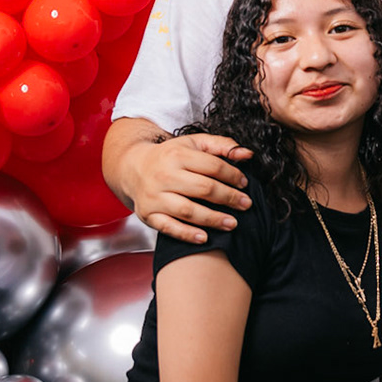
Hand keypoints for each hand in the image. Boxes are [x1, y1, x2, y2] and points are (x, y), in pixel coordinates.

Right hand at [118, 131, 252, 244]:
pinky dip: (187, 234)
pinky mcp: (148, 214)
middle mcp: (164, 175)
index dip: (232, 176)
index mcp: (178, 155)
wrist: (134, 168)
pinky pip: (168, 227)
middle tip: (246, 204)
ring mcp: (154, 196)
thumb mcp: (194, 144)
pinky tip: (204, 238)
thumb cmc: (170, 156)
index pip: (212, 166)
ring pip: (188, 210)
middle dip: (228, 198)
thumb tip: (247, 154)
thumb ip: (221, 146)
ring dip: (213, 219)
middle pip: (203, 188)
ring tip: (232, 223)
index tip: (244, 184)